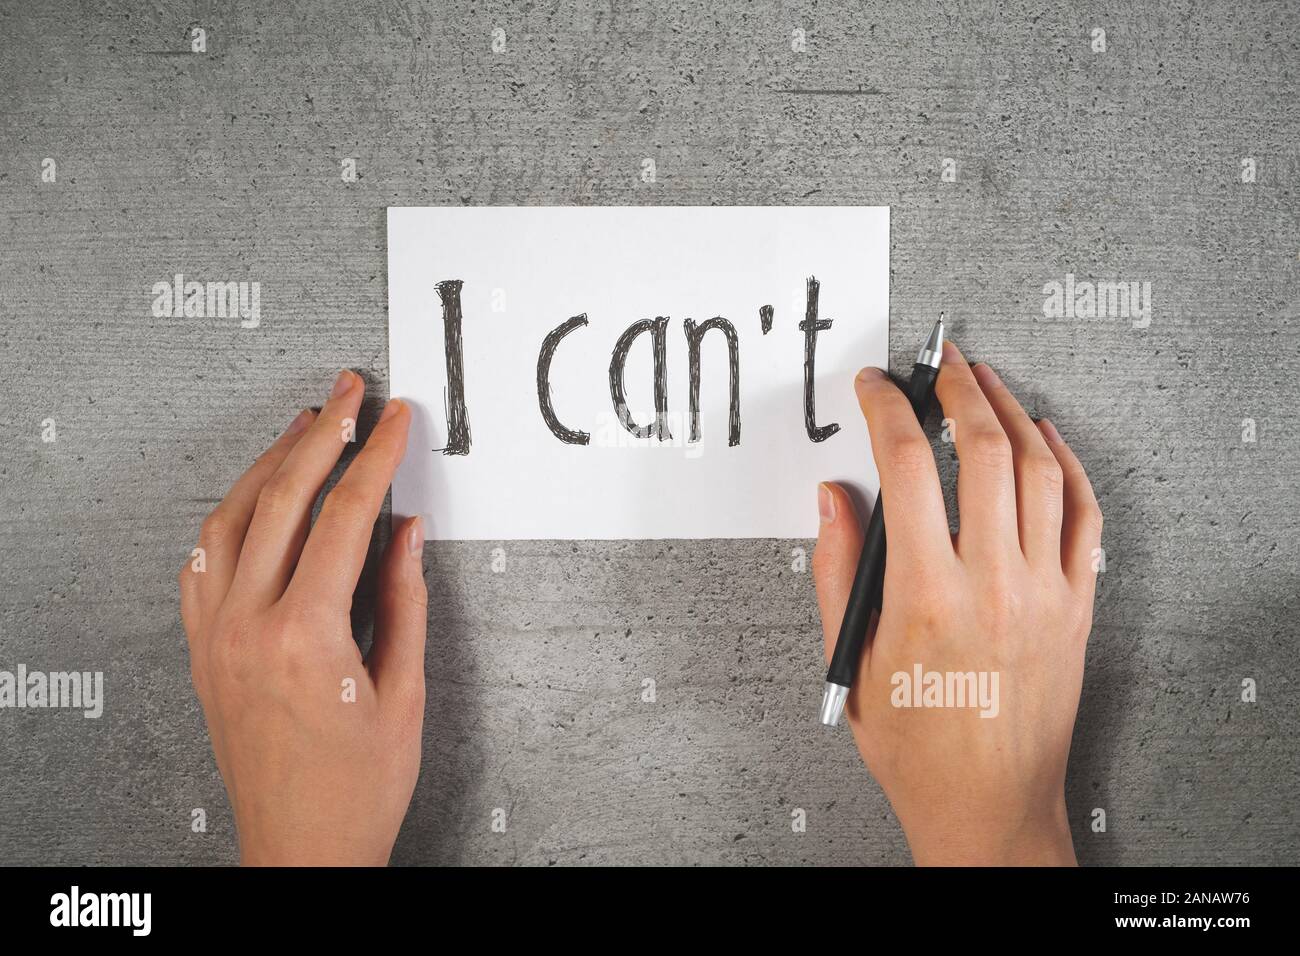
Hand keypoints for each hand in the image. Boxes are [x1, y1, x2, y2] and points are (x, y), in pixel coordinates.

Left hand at [179, 370, 426, 865]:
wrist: (300, 849)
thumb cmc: (357, 788)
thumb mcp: (403, 693)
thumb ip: (404, 602)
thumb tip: (406, 531)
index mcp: (305, 637)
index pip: (344, 518)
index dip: (376, 458)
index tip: (396, 420)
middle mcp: (248, 628)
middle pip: (283, 500)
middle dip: (323, 434)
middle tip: (349, 392)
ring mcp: (215, 637)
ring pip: (231, 521)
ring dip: (269, 464)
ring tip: (304, 427)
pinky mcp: (203, 651)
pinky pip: (202, 563)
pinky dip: (229, 517)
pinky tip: (253, 498)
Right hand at [813, 342, 1101, 865]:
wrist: (988, 804)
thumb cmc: (918, 745)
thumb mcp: (853, 660)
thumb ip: (837, 570)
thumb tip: (833, 498)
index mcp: (925, 594)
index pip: (904, 467)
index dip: (886, 409)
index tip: (874, 388)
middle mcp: (991, 582)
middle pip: (982, 450)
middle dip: (957, 390)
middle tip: (940, 364)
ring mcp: (1043, 591)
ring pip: (1039, 470)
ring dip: (1012, 412)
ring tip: (986, 383)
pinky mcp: (1077, 606)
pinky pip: (1084, 516)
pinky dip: (1069, 465)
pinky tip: (1048, 438)